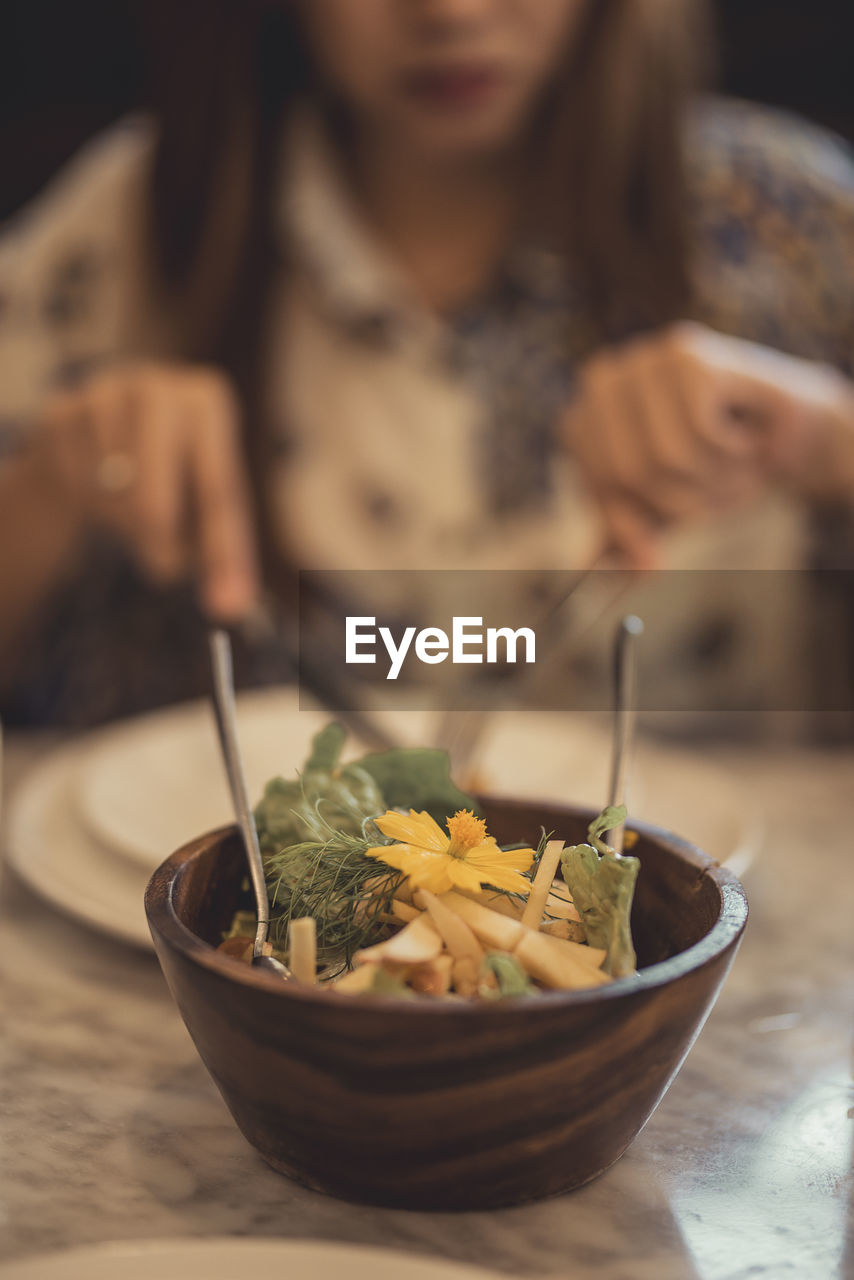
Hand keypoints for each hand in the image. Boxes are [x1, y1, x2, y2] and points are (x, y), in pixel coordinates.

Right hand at [29, 362, 258, 618]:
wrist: (93, 442)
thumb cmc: (167, 476)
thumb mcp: (203, 509)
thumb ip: (220, 553)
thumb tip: (232, 604)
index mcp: (208, 401)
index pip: (220, 486)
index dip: (223, 552)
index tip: (228, 603)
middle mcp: (158, 386)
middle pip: (160, 480)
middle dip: (161, 534)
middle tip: (164, 570)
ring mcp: (105, 392)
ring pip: (113, 482)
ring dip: (122, 518)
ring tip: (129, 510)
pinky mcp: (61, 411)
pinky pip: (75, 479)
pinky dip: (85, 498)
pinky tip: (93, 486)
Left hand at [562, 322, 853, 567]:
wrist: (783, 435)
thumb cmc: (713, 469)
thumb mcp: (664, 511)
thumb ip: (631, 538)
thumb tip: (612, 573)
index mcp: (582, 421)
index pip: (600, 487)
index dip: (645, 512)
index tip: (680, 509)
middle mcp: (602, 382)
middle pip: (628, 474)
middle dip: (683, 496)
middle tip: (716, 481)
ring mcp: (642, 361)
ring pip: (665, 455)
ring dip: (712, 473)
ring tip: (731, 456)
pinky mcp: (684, 355)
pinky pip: (699, 431)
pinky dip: (731, 448)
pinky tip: (743, 431)